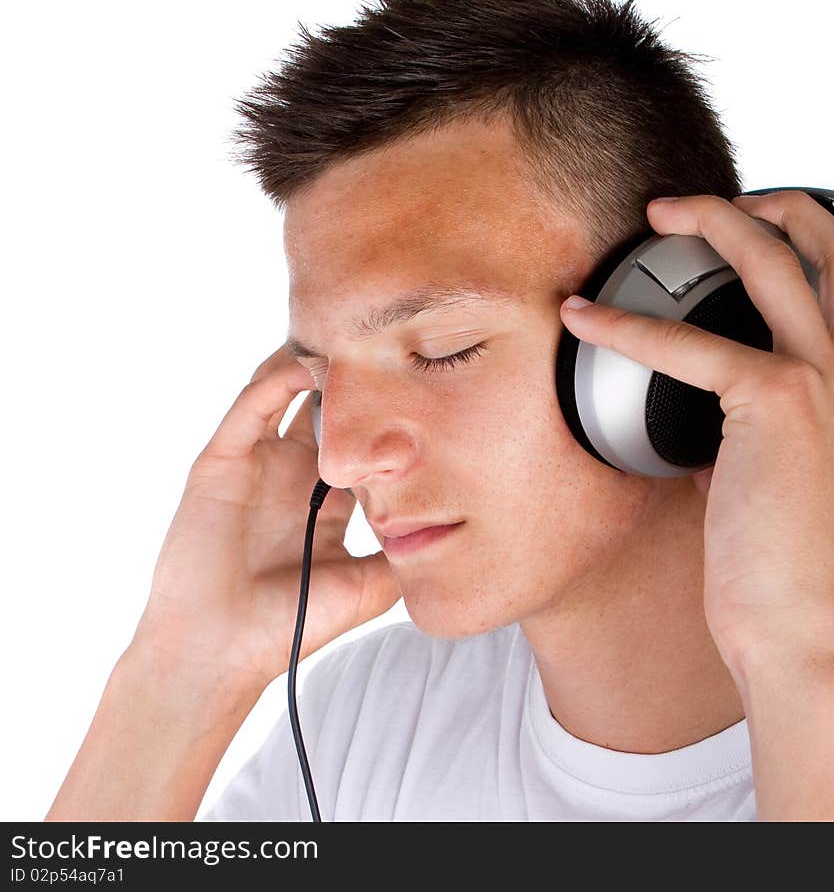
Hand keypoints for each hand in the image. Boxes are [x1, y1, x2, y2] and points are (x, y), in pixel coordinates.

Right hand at [133, 346, 399, 693]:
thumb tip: (456, 527)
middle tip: (389, 339)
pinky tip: (308, 365)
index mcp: (326, 497)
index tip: (426, 379)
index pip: (361, 438)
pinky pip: (250, 406)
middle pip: (324, 403)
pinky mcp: (221, 461)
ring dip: (315, 364)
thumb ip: (404, 554)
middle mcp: (292, 472)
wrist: (219, 653)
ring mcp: (256, 462)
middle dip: (353, 373)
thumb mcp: (368, 587)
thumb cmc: (290, 625)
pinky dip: (276, 379)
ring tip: (353, 339)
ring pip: (284, 391)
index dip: (389, 410)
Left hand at [559, 192, 833, 680]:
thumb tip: (712, 441)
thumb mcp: (796, 495)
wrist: (819, 638)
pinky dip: (627, 326)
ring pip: (775, 263)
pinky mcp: (775, 406)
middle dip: (776, 208)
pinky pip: (688, 344)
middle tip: (713, 203)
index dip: (820, 247)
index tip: (766, 237)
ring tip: (661, 212)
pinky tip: (582, 317)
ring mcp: (828, 385)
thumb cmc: (803, 580)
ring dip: (715, 222)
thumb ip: (763, 451)